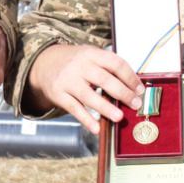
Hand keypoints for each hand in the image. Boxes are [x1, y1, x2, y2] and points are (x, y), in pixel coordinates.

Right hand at [25, 43, 142, 133]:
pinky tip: (96, 128)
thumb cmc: (74, 62)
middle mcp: (79, 66)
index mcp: (91, 54)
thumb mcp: (90, 56)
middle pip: (104, 79)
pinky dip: (86, 119)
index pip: (115, 63)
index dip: (130, 77)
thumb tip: (133, 88)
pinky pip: (74, 108)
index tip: (140, 90)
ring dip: (105, 107)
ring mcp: (67, 80)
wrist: (43, 63)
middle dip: (122, 93)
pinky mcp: (58, 94)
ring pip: (89, 96)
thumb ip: (108, 68)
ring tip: (119, 117)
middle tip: (135, 104)